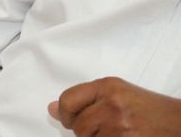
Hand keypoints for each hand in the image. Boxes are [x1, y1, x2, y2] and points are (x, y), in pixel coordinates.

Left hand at [49, 77, 180, 135]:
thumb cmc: (148, 108)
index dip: (65, 114)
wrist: (179, 122)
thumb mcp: (117, 92)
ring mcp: (120, 126)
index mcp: (107, 86)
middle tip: (101, 128)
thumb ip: (84, 98)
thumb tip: (51, 109)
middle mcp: (112, 104)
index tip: (68, 118)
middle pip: (78, 125)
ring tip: (116, 132)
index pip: (68, 101)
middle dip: (84, 131)